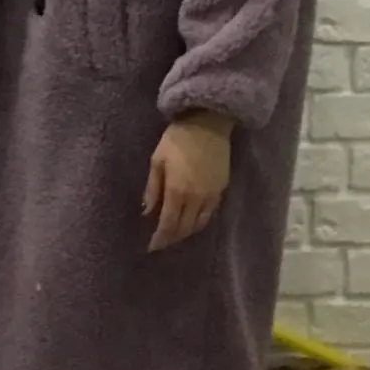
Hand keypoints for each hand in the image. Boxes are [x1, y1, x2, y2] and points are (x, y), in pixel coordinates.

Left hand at [143, 113, 232, 251]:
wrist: (208, 123)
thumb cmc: (177, 139)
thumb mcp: (157, 160)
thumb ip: (152, 188)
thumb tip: (147, 211)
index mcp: (177, 191)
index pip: (168, 224)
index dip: (160, 239)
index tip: (151, 247)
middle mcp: (196, 198)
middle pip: (184, 228)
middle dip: (172, 238)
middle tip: (162, 242)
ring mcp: (211, 195)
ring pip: (199, 224)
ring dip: (186, 232)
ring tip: (176, 234)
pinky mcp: (222, 189)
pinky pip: (211, 213)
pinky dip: (200, 221)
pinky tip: (193, 220)